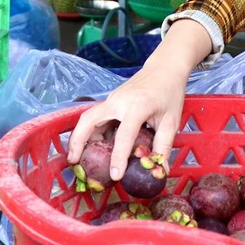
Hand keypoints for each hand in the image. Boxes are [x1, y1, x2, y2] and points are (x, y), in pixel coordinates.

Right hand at [66, 63, 186, 180]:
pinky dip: (92, 132)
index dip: (118, 157)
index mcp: (137, 106)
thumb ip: (163, 146)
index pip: (124, 135)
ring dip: (82, 137)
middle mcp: (118, 101)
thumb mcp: (171, 121)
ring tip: (79, 157)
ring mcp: (112, 98)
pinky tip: (96, 146)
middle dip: (77, 141)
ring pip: (89, 118)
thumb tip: (160, 171)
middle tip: (73, 162)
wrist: (165, 68)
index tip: (115, 175)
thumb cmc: (169, 93)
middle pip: (89, 120)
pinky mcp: (111, 100)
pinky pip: (97, 117)